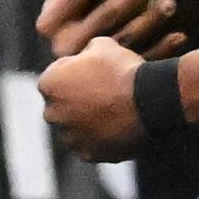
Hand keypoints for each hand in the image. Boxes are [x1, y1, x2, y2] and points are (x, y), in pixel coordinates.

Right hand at [36, 0, 180, 61]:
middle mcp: (66, 46)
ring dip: (150, 21)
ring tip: (170, 2)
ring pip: (125, 40)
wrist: (73, 66)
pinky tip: (180, 34)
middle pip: (103, 16)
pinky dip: (162, 49)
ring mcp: (90, 64)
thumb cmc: (71, 11)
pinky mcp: (112, 78)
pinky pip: (141, 61)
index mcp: (50, 22)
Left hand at [38, 37, 152, 160]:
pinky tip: (118, 127)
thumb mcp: (102, 45)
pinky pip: (92, 145)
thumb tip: (86, 54)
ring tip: (114, 111)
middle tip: (104, 93)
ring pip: (75, 128)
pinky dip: (101, 138)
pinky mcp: (88, 154)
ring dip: (87, 121)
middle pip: (62, 105)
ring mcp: (70, 137)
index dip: (75, 73)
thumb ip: (85, 51)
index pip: (56, 77)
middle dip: (77, 100)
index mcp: (49, 84)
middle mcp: (52, 113)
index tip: (94, 73)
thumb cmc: (123, 70)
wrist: (149, 101)